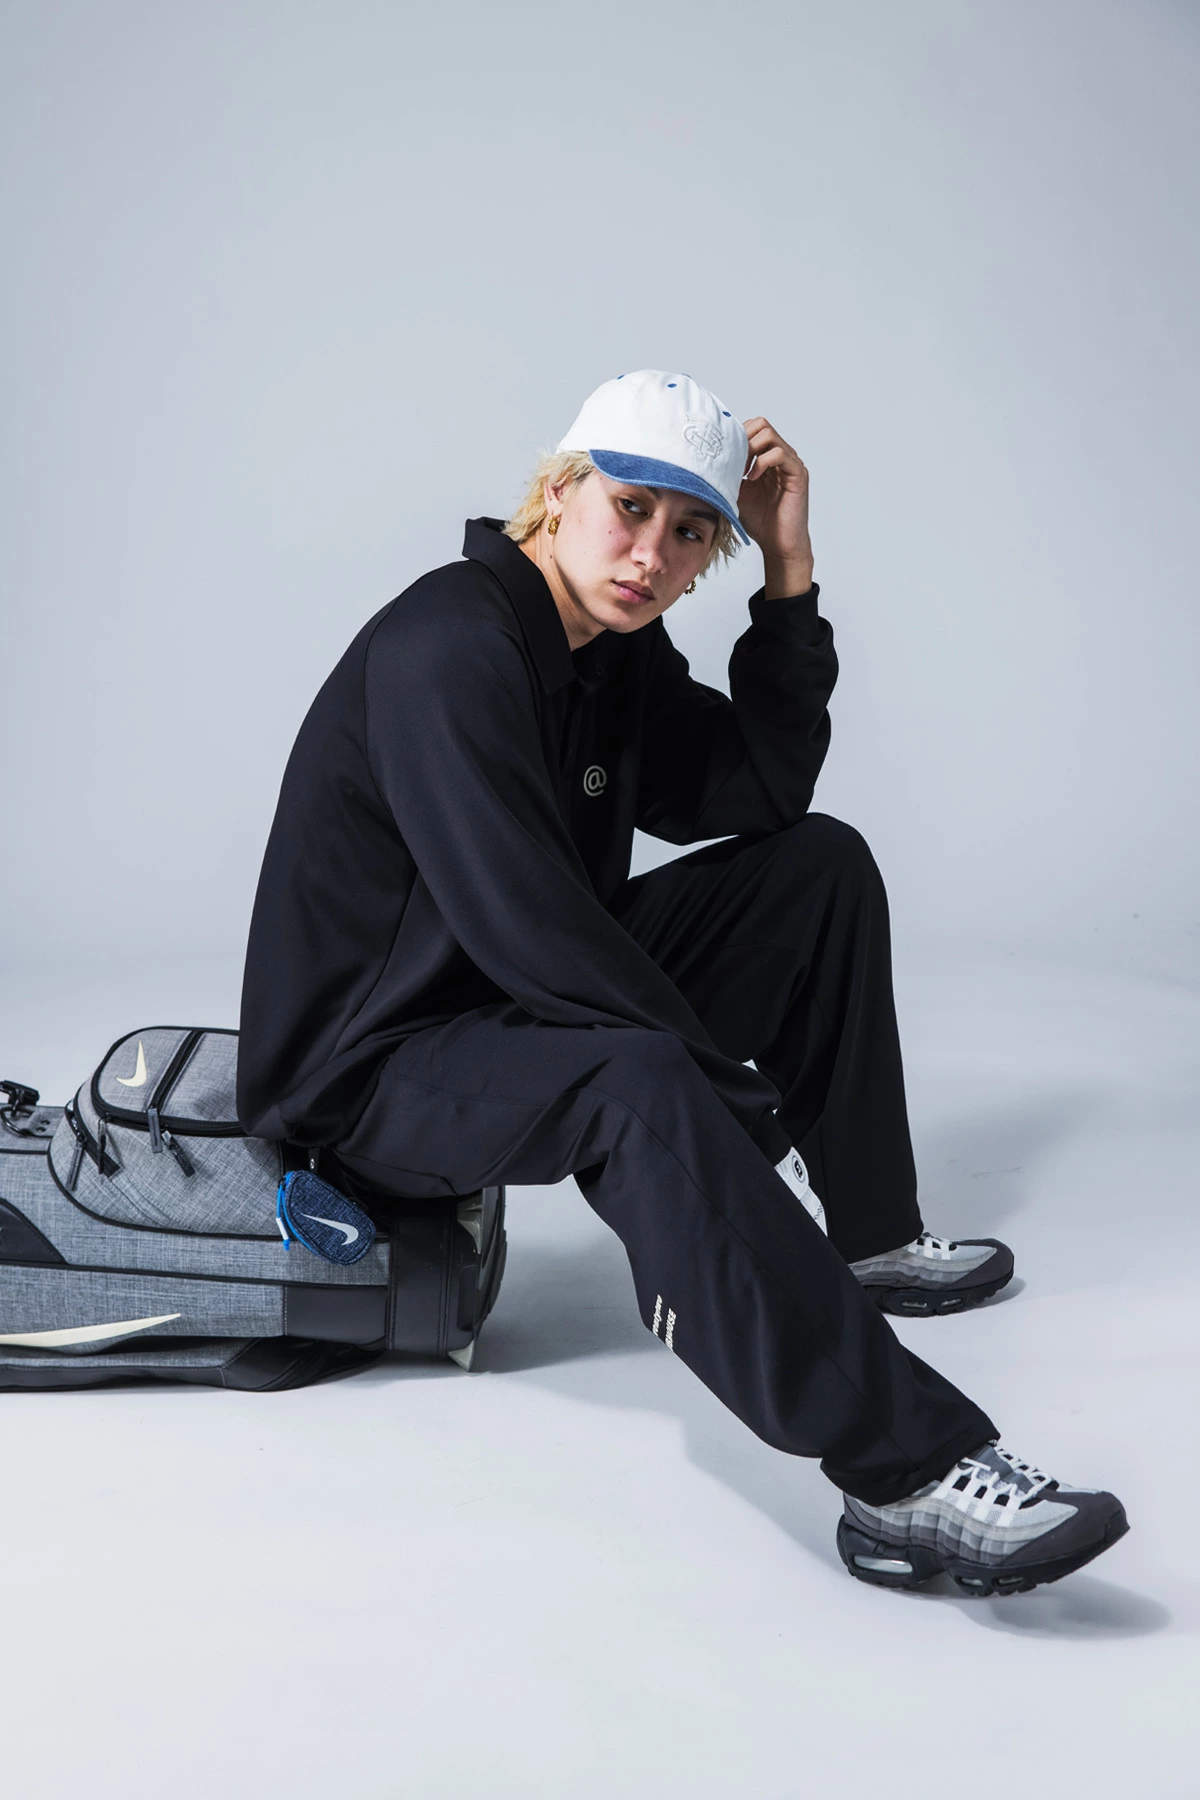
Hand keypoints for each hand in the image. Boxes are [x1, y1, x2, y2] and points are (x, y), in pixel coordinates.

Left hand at [738, 417, 814, 597]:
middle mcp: (780, 456)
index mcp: (766, 457)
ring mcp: (791, 463)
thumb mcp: (733, 492)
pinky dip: (762, 462)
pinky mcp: (798, 474)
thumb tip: (704, 460)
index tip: (723, 459)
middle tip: (733, 463)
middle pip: (761, 424)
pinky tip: (752, 478)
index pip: (752, 428)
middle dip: (742, 440)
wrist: (776, 544)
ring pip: (769, 434)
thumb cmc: (758, 521)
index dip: (736, 438)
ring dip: (750, 449)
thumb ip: (726, 473)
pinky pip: (780, 454)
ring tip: (742, 472)